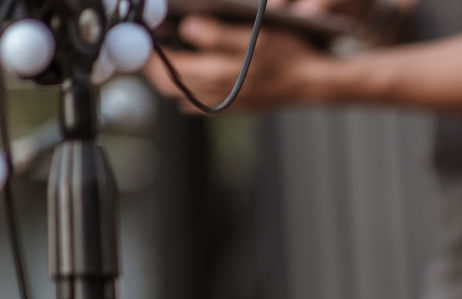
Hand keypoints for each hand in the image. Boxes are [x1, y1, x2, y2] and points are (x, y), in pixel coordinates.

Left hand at [145, 16, 346, 110]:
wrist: (314, 82)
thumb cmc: (291, 53)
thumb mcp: (257, 34)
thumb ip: (219, 33)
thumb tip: (187, 28)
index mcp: (221, 73)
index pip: (171, 66)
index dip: (152, 51)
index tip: (146, 34)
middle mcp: (219, 93)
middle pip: (170, 85)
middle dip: (155, 65)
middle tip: (152, 44)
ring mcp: (226, 103)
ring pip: (182, 96)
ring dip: (171, 77)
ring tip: (170, 55)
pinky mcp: (235, 107)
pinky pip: (201, 104)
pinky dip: (190, 91)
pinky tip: (193, 77)